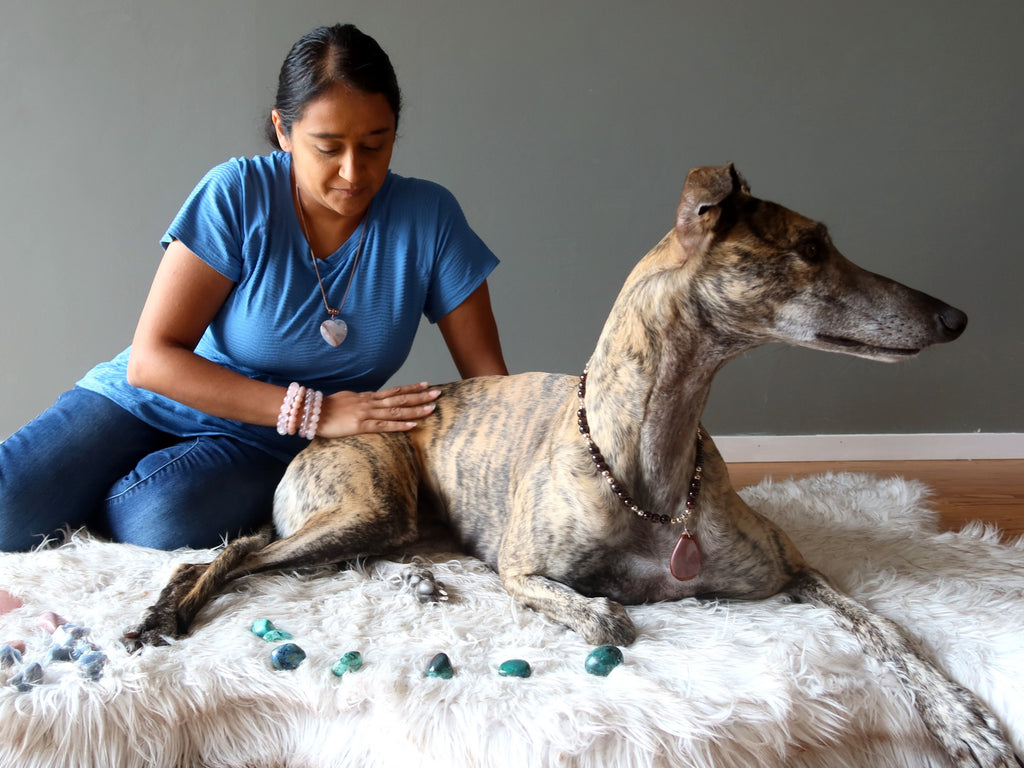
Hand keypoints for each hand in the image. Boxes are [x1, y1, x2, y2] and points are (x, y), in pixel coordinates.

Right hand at [317, 382, 439, 438]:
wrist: (311, 413)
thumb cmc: (327, 409)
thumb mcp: (347, 400)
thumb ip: (361, 401)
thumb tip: (371, 402)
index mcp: (367, 397)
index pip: (394, 391)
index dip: (411, 388)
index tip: (425, 385)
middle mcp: (370, 402)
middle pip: (400, 398)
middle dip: (420, 396)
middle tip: (437, 393)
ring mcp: (366, 413)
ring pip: (396, 410)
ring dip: (415, 409)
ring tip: (432, 408)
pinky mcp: (361, 425)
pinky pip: (384, 425)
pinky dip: (399, 425)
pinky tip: (412, 425)